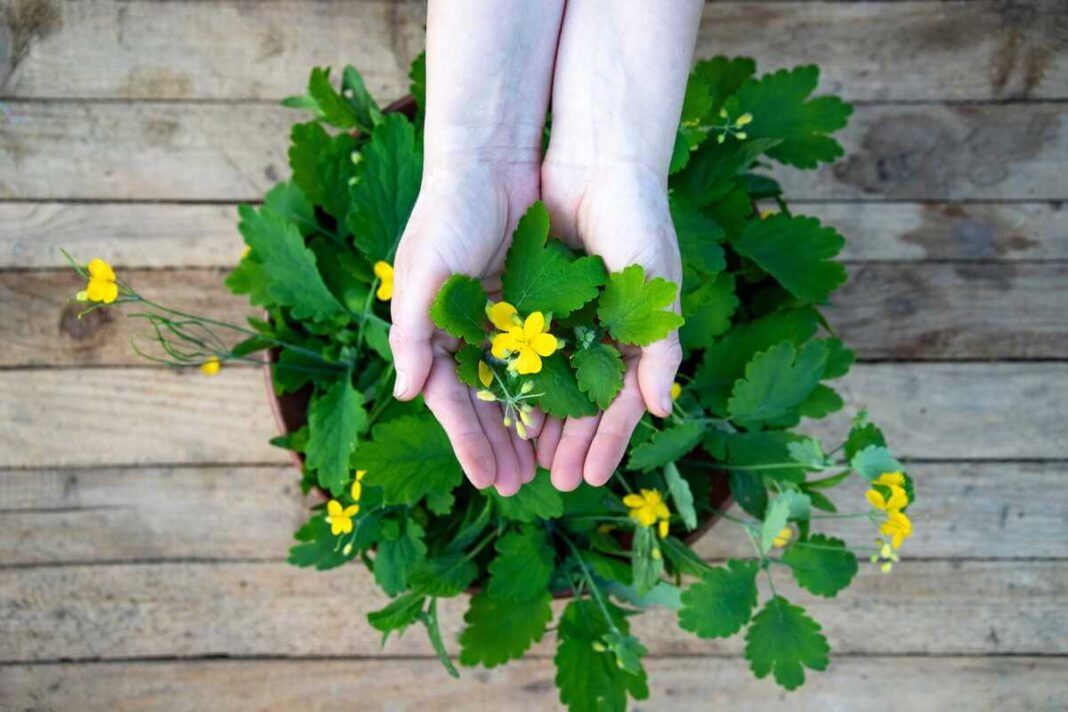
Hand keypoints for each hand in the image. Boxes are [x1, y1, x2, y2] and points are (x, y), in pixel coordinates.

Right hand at [390, 162, 542, 494]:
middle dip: (499, 446)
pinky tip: (566, 416)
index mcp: (433, 332)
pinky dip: (551, 386)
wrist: (491, 161)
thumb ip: (413, 335)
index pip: (451, 400)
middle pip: (484, 402)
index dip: (468, 442)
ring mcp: (500, 319)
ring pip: (515, 385)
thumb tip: (406, 394)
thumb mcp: (423, 274)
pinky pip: (543, 355)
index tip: (486, 482)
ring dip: (526, 425)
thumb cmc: (447, 215)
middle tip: (519, 488)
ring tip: (544, 466)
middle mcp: (465, 332)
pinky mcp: (533, 301)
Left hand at [537, 161, 683, 489]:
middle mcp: (599, 335)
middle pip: (580, 403)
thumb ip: (659, 350)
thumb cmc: (638, 223)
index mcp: (634, 338)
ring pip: (548, 383)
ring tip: (523, 460)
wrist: (599, 162)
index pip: (619, 404)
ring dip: (538, 422)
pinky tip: (501, 409)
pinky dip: (513, 379)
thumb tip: (659, 411)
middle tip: (549, 482)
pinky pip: (520, 349)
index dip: (605, 442)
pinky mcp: (531, 298)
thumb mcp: (655, 288)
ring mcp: (565, 319)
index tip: (588, 478)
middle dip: (566, 443)